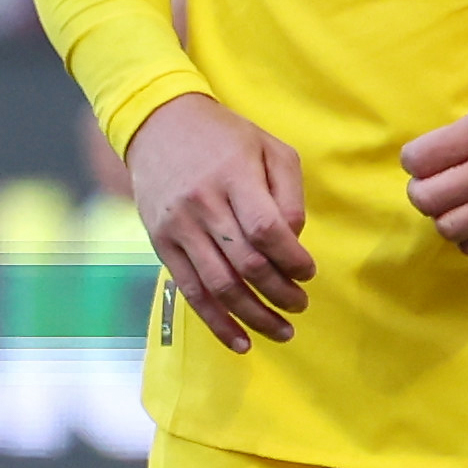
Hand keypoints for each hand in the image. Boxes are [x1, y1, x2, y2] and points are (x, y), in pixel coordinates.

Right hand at [128, 91, 315, 346]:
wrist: (158, 124)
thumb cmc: (225, 137)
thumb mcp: (269, 147)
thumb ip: (288, 194)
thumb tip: (294, 243)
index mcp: (234, 176)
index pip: (267, 232)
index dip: (293, 260)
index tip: (309, 273)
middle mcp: (203, 204)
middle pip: (246, 264)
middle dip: (280, 294)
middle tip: (301, 305)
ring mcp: (179, 227)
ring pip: (219, 286)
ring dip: (254, 316)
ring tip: (282, 330)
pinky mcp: (162, 244)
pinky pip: (191, 292)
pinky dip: (217, 322)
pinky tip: (241, 342)